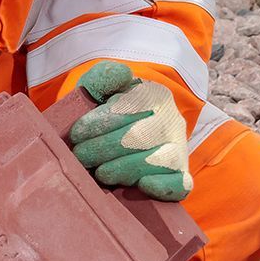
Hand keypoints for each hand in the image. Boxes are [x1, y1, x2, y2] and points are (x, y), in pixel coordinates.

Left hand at [70, 61, 192, 201]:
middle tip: (82, 157)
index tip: (77, 135)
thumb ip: (104, 77)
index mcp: (156, 95)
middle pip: (139, 137)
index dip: (100, 123)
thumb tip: (122, 74)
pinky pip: (180, 184)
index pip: (129, 108)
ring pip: (157, 161)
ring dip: (124, 169)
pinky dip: (162, 186)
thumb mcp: (101, 91)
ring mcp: (180, 151)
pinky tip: (141, 185)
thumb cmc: (108, 116)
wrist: (126, 139)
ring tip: (101, 173)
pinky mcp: (183, 177)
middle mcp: (173, 122)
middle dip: (105, 148)